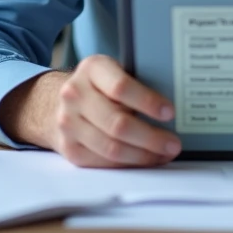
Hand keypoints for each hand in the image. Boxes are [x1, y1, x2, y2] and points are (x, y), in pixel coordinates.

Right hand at [44, 55, 181, 167]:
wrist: (59, 102)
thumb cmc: (100, 85)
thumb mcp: (114, 71)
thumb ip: (136, 82)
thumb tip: (172, 106)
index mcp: (92, 68)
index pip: (121, 87)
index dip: (148, 102)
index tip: (170, 112)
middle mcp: (75, 94)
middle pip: (117, 123)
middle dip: (151, 137)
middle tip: (174, 144)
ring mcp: (68, 123)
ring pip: (111, 147)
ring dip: (142, 155)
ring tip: (164, 155)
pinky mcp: (68, 147)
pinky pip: (102, 162)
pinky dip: (127, 164)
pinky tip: (144, 160)